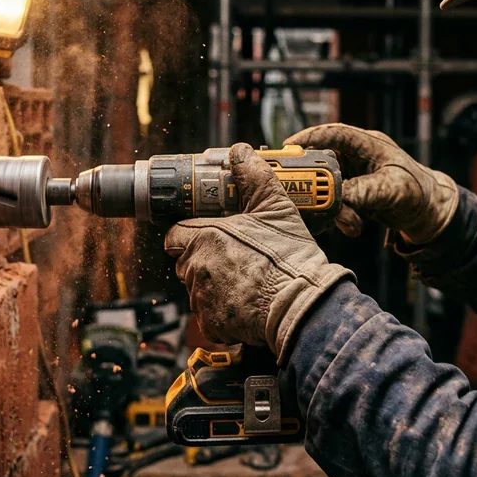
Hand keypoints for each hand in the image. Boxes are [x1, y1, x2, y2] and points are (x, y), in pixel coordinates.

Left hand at [164, 144, 352, 363]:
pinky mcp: (212, 324)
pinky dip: (222, 312)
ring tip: (245, 282)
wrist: (301, 303)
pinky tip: (245, 302)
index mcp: (205, 236)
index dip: (189, 234)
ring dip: (213, 286)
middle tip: (234, 259)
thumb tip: (241, 152)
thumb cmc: (288, 258)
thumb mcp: (275, 206)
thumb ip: (254, 176)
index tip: (205, 236)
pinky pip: (208, 315)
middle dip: (204, 260)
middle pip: (186, 262)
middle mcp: (197, 267)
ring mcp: (202, 298)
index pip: (175, 234)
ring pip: (197, 289)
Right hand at [285, 124, 458, 244]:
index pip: (334, 133)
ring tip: (347, 222)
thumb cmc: (419, 192)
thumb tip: (337, 198)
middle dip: (314, 181)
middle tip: (303, 195)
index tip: (288, 146)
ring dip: (331, 205)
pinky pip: (335, 201)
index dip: (309, 137)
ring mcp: (355, 176)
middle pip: (323, 161)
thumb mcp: (392, 191)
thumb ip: (364, 192)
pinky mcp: (354, 193)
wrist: (431, 214)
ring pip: (327, 185)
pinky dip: (337, 215)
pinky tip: (349, 226)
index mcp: (369, 145)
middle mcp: (358, 157)